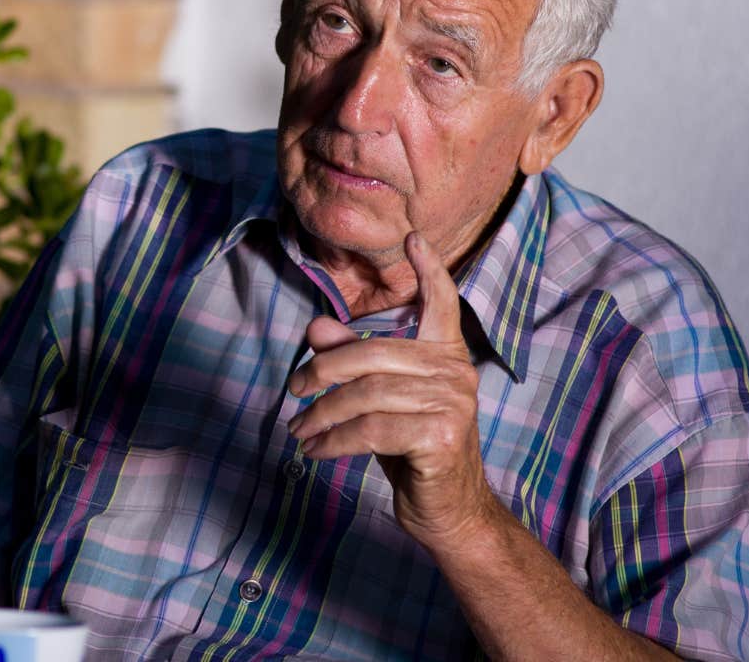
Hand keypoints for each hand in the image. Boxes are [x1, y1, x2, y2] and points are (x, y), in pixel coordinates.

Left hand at [287, 232, 496, 547]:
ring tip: (297, 429)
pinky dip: (334, 441)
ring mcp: (452, 405)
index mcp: (445, 356)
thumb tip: (315, 326)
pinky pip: (370, 430)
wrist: (449, 513)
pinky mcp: (440, 438)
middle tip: (293, 389)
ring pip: (366, 395)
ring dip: (321, 413)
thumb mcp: (379, 401)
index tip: (412, 236)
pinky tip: (316, 452)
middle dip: (323, 369)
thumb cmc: (412, 451)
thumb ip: (353, 361)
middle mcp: (455, 373)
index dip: (429, 270)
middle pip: (373, 353)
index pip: (443, 304)